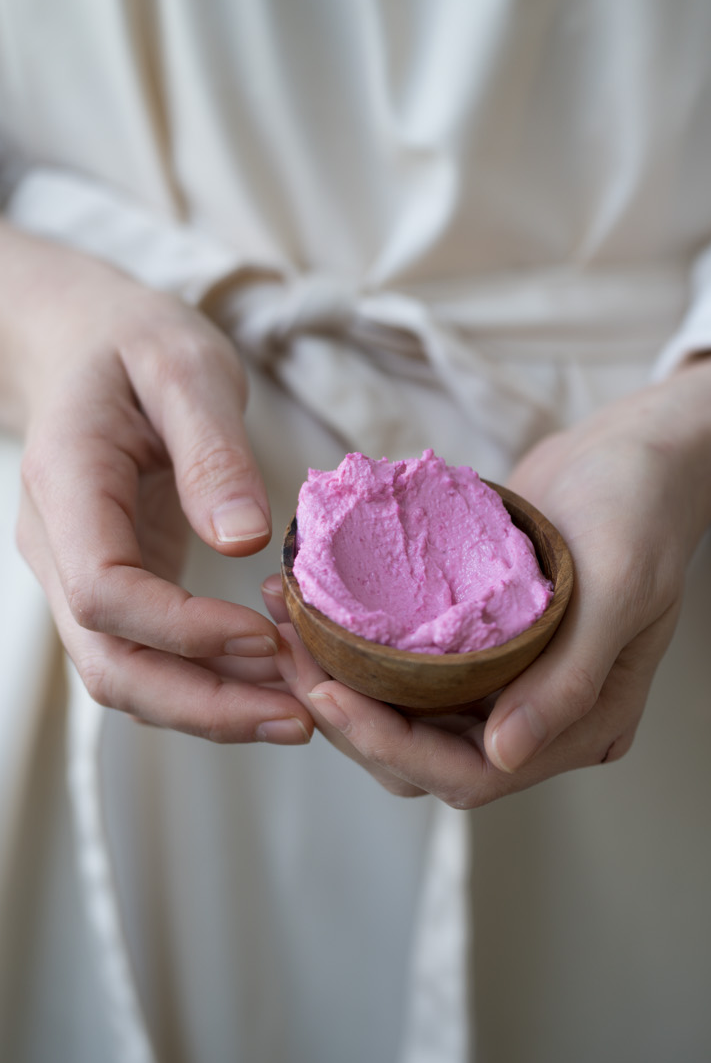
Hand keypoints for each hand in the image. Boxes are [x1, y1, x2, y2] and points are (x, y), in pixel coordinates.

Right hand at [4, 222, 313, 743]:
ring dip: (209, 707)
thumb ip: (212, 450)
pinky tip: (273, 679)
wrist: (84, 343)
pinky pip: (147, 656)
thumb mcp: (185, 367)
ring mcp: (77, 573)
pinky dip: (206, 681)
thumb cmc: (135, 343)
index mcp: (67, 484)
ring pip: (124, 675)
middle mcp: (56, 545)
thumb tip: (242, 541)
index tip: (266, 638)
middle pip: (109, 663)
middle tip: (300, 719)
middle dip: (202, 706)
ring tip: (300, 711)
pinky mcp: (111, 587)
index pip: (105, 591)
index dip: (184, 631)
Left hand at [262, 354, 710, 804]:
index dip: (393, 747)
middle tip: (284, 653)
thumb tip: (502, 757)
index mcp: (584, 728)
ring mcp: (509, 685)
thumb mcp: (620, 588)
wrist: (638, 452)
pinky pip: (410, 670)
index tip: (326, 696)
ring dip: (343, 685)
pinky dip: (361, 651)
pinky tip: (316, 610)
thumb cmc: (641, 510)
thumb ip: (569, 680)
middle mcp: (541, 720)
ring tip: (286, 628)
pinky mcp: (481, 649)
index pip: (475, 774)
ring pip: (408, 719)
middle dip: (349, 719)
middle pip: (426, 757)